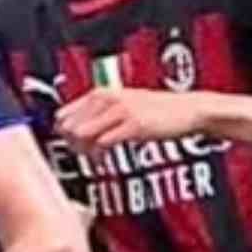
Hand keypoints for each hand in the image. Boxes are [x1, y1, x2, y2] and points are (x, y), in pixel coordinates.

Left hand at [55, 88, 211, 151]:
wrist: (188, 109)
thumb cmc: (156, 109)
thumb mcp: (122, 106)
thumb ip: (98, 115)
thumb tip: (73, 131)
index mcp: (101, 93)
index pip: (63, 114)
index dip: (63, 133)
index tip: (71, 145)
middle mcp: (107, 99)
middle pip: (69, 126)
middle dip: (71, 144)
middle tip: (84, 154)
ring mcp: (120, 111)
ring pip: (83, 135)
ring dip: (84, 151)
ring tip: (95, 157)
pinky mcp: (134, 126)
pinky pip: (104, 143)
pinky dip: (100, 155)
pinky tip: (105, 159)